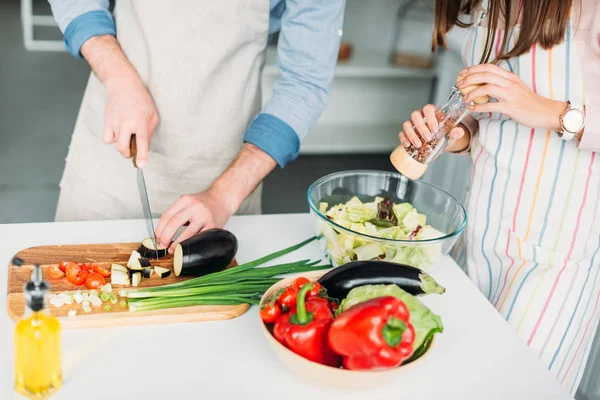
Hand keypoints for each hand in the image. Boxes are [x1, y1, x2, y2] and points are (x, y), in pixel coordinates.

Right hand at [80, 35, 158, 167]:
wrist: (123, 85)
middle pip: (122, 148)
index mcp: (140, 122)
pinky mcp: (106, 122)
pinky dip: (113, 138)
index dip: (141, 156)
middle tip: (133, 150)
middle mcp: (126, 124)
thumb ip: (149, 132)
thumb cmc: (141, 100)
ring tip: (128, 132)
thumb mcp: (153, 115)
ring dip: (122, 143)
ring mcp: (114, 123)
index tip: (141, 165)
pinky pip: (107, 139)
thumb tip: (144, 146)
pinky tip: (119, 131)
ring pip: (116, 144)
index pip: (141, 143)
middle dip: (128, 154)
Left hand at [155, 189, 232, 253]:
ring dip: (177, 244)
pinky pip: (199, 238)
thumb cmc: (204, 203)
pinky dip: (190, 244)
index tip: (157, 238)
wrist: (222, 199)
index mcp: (185, 200)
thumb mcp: (188, 203)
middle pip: (174, 223)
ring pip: (187, 233)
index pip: (167, 215)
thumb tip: (162, 233)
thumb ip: (177, 214)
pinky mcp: (213, 226)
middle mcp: (194, 207)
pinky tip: (186, 247)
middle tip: (162, 245)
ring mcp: (204, 216)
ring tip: (172, 249)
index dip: (159, 229)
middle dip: (165, 237)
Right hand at [399, 104, 465, 147]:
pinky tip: (408, 145)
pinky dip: (403, 139)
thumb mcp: (453, 133)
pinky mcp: (406, 133)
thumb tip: (455, 133)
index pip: (428, 109)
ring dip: (411, 134)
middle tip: (428, 138)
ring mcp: (412, 124)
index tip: (435, 129)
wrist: (440, 143)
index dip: (430, 118)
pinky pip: (401, 133)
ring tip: (418, 144)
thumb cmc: (446, 134)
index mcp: (432, 112)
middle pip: (415, 115)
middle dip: (421, 127)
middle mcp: (420, 116)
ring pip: (406, 124)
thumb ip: (457, 132)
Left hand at [457, 64, 565, 130]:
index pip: (489, 67)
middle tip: (459, 84)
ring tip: (464, 98)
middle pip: (485, 74)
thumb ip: (501, 84)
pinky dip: (478, 107)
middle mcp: (510, 82)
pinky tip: (472, 108)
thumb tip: (483, 84)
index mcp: (510, 76)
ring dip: (472, 92)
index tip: (463, 73)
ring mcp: (511, 94)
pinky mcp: (511, 107)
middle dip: (469, 78)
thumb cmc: (528, 101)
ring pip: (487, 88)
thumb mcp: (515, 87)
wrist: (545, 111)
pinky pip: (491, 106)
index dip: (473, 69)